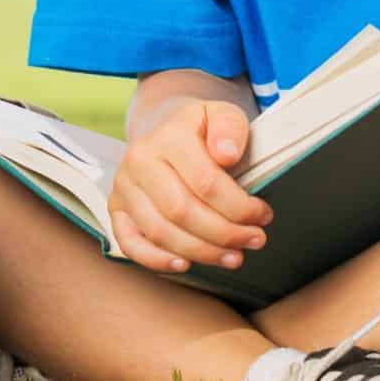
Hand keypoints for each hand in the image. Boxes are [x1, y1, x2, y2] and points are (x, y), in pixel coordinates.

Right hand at [108, 98, 271, 273]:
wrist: (167, 130)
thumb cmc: (202, 130)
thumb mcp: (223, 115)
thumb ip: (231, 128)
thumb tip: (227, 154)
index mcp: (168, 136)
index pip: (205, 182)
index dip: (238, 206)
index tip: (263, 215)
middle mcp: (139, 161)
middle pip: (182, 211)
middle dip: (224, 233)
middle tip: (255, 240)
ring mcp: (123, 186)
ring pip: (160, 232)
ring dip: (200, 252)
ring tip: (233, 257)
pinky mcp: (117, 209)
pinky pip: (130, 243)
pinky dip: (156, 260)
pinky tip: (185, 265)